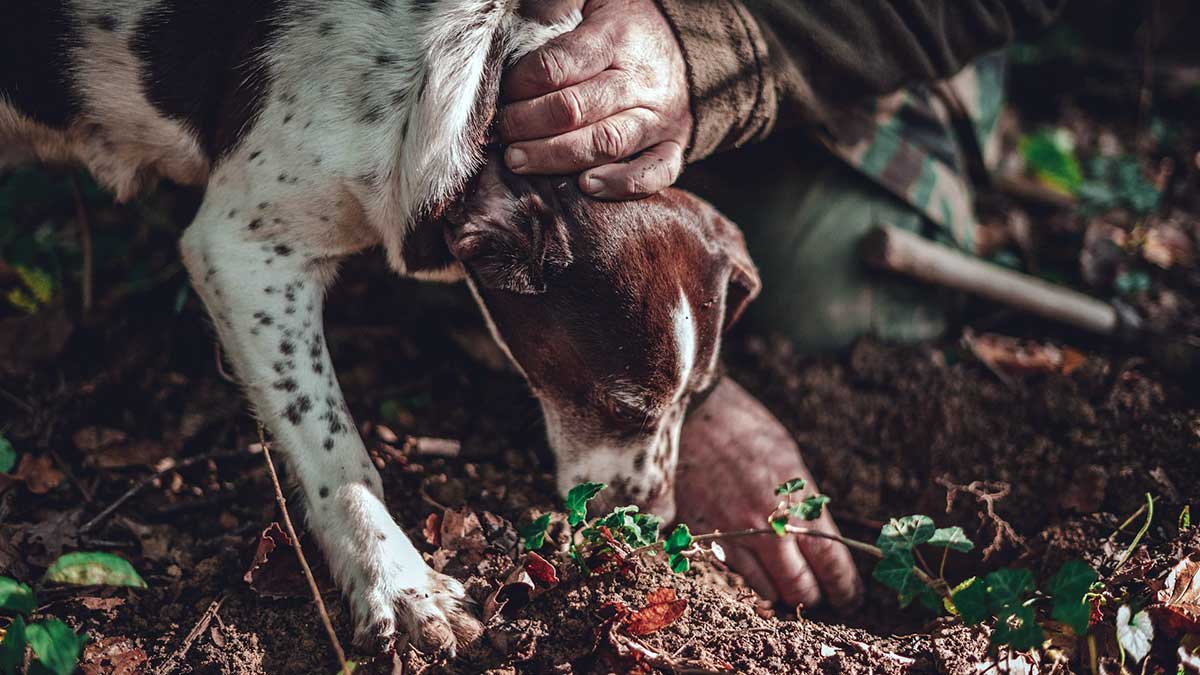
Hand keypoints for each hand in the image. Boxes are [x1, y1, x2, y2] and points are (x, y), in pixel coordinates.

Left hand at [499, 0, 692, 199]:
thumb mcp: (591, 0)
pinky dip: (621, 184)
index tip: (502, 93)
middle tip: (501, 132)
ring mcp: (658, 117)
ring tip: (518, 161)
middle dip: (527, 124)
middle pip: (575, 109)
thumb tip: (521, 19)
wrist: (688, 48)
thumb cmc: (625, 27)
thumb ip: (556, 6)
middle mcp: (639, 81)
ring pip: (605, 144)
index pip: (558, 65)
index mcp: (615, 38)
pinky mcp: (673, 146)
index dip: (521, 84)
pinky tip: (585, 186)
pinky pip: (654, 173)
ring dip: (555, 157)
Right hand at [676, 379, 862, 609]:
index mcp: (797, 503)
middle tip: (819, 594)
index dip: (845, 588)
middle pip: (800, 588)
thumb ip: (805, 506)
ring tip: (786, 583)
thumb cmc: (746, 430)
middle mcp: (768, 526)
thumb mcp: (790, 462)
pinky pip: (734, 576)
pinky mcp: (705, 537)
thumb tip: (822, 542)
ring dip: (781, 592)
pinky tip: (756, 568)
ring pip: (767, 591)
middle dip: (814, 596)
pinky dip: (750, 578)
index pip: (831, 564)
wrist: (692, 415)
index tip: (849, 597)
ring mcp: (734, 535)